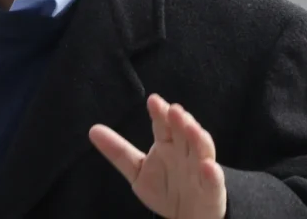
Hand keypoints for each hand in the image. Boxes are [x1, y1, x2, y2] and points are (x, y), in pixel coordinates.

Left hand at [88, 93, 226, 218]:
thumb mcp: (136, 170)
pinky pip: (214, 181)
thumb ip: (117, 151)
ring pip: (201, 150)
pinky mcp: (211, 190)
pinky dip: (212, 173)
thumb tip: (92, 130)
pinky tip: (208, 166)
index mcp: (167, 144)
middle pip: (184, 132)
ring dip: (198, 138)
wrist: (186, 216)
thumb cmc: (164, 187)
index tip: (153, 100)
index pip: (164, 125)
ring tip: (191, 127)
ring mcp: (200, 169)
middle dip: (181, 121)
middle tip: (174, 110)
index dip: (160, 112)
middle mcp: (185, 152)